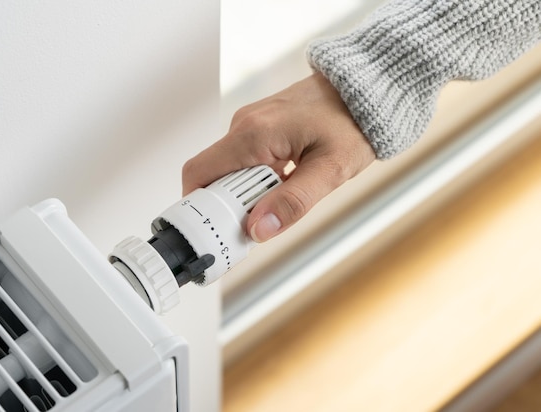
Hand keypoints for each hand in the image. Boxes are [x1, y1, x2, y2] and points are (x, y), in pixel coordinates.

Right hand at [182, 72, 374, 241]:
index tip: (219, 231)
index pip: (198, 174)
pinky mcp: (259, 128)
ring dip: (245, 195)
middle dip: (228, 206)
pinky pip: (243, 161)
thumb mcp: (331, 170)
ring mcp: (250, 125)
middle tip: (258, 224)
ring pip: (228, 171)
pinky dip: (255, 182)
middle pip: (212, 177)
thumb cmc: (353, 121)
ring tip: (277, 203)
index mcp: (253, 134)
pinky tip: (282, 187)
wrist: (366, 89)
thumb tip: (258, 230)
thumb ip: (293, 202)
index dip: (200, 207)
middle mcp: (244, 125)